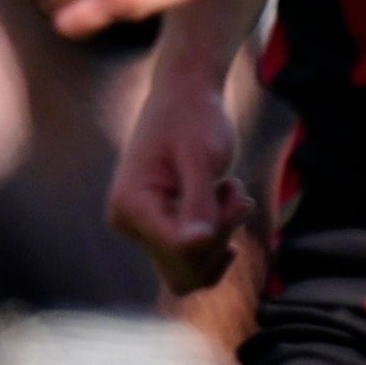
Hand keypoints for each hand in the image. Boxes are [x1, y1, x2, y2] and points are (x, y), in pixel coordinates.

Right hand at [105, 65, 254, 295]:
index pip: (179, 251)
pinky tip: (225, 205)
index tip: (237, 195)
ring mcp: (143, 228)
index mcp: (130, 205)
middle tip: (236, 191)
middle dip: (219, 236)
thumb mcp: (202, 158)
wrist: (185, 95)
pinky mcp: (160, 228)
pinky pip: (192, 261)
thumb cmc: (193, 118)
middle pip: (185, 269)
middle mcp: (128, 222)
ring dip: (221, 236)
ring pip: (192, 269)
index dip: (216, 233)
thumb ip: (199, 203)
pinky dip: (217, 239)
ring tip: (228, 190)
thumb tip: (199, 245)